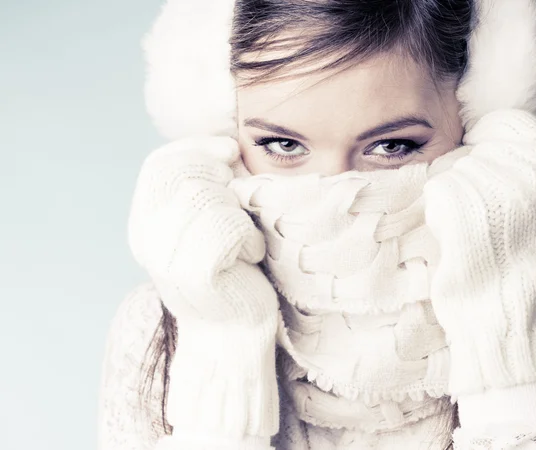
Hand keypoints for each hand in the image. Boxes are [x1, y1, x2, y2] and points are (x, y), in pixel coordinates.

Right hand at [127, 135, 272, 323]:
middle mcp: (147, 239)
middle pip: (184, 175)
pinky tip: (250, 258)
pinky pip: (229, 227)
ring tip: (244, 240)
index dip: (196, 147)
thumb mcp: (207, 225)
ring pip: (207, 198)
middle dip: (222, 180)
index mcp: (145, 223)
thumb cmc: (230, 273)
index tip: (229, 151)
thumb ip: (203, 189)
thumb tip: (227, 147)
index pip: (160, 165)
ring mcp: (166, 258)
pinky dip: (250, 238)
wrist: (232, 337)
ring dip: (239, 214)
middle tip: (240, 206)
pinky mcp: (195, 275)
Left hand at [423, 109, 535, 397]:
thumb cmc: (511, 256)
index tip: (484, 177)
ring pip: (451, 168)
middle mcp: (532, 173)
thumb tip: (478, 131)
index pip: (504, 121)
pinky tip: (457, 238)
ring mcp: (499, 189)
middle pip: (472, 148)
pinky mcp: (465, 206)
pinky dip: (438, 213)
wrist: (505, 312)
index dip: (485, 145)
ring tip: (472, 231)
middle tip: (482, 219)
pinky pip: (436, 189)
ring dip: (452, 198)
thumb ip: (517, 163)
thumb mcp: (533, 201)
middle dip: (467, 178)